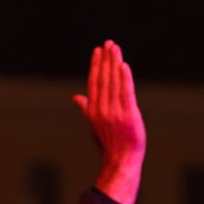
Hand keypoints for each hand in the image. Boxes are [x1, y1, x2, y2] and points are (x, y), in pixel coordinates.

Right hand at [73, 39, 145, 203]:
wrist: (121, 160)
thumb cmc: (109, 143)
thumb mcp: (94, 125)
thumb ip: (86, 108)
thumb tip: (75, 97)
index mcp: (93, 110)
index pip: (93, 83)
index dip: (96, 66)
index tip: (98, 51)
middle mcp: (102, 110)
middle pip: (103, 79)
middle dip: (106, 60)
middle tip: (108, 43)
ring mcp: (115, 112)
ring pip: (114, 83)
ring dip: (114, 63)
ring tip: (115, 48)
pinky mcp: (128, 115)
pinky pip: (126, 93)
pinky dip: (125, 79)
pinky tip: (123, 65)